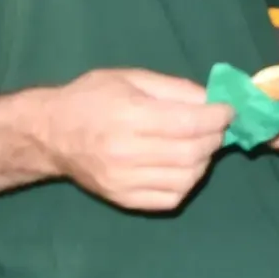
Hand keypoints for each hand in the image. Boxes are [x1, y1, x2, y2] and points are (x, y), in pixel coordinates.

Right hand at [41, 68, 234, 211]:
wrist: (50, 134)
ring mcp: (123, 181)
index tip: (229, 110)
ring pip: (186, 178)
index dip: (218, 116)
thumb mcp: (130, 78)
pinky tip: (182, 166)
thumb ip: (174, 88)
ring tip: (199, 144)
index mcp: (128, 116)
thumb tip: (213, 101)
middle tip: (217, 126)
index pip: (188, 122)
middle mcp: (125, 152)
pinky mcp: (123, 199)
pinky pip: (171, 198)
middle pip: (191, 152)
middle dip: (215, 137)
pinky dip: (187, 182)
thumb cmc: (91, 98)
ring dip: (204, 160)